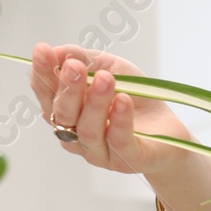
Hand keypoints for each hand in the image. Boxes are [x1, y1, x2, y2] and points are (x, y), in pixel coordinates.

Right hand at [30, 42, 191, 177]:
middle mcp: (76, 134)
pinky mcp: (128, 160)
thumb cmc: (133, 97)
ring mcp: (99, 151)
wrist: (168, 127)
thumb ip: (84, 59)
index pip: (47, 93)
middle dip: (67, 89)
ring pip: (88, 130)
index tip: (42, 51)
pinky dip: (119, 120)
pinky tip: (124, 101)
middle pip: (63, 114)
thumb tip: (58, 51)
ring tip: (106, 80)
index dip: (42, 73)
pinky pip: (118, 141)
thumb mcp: (110, 68)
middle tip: (76, 67)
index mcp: (67, 111)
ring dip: (95, 103)